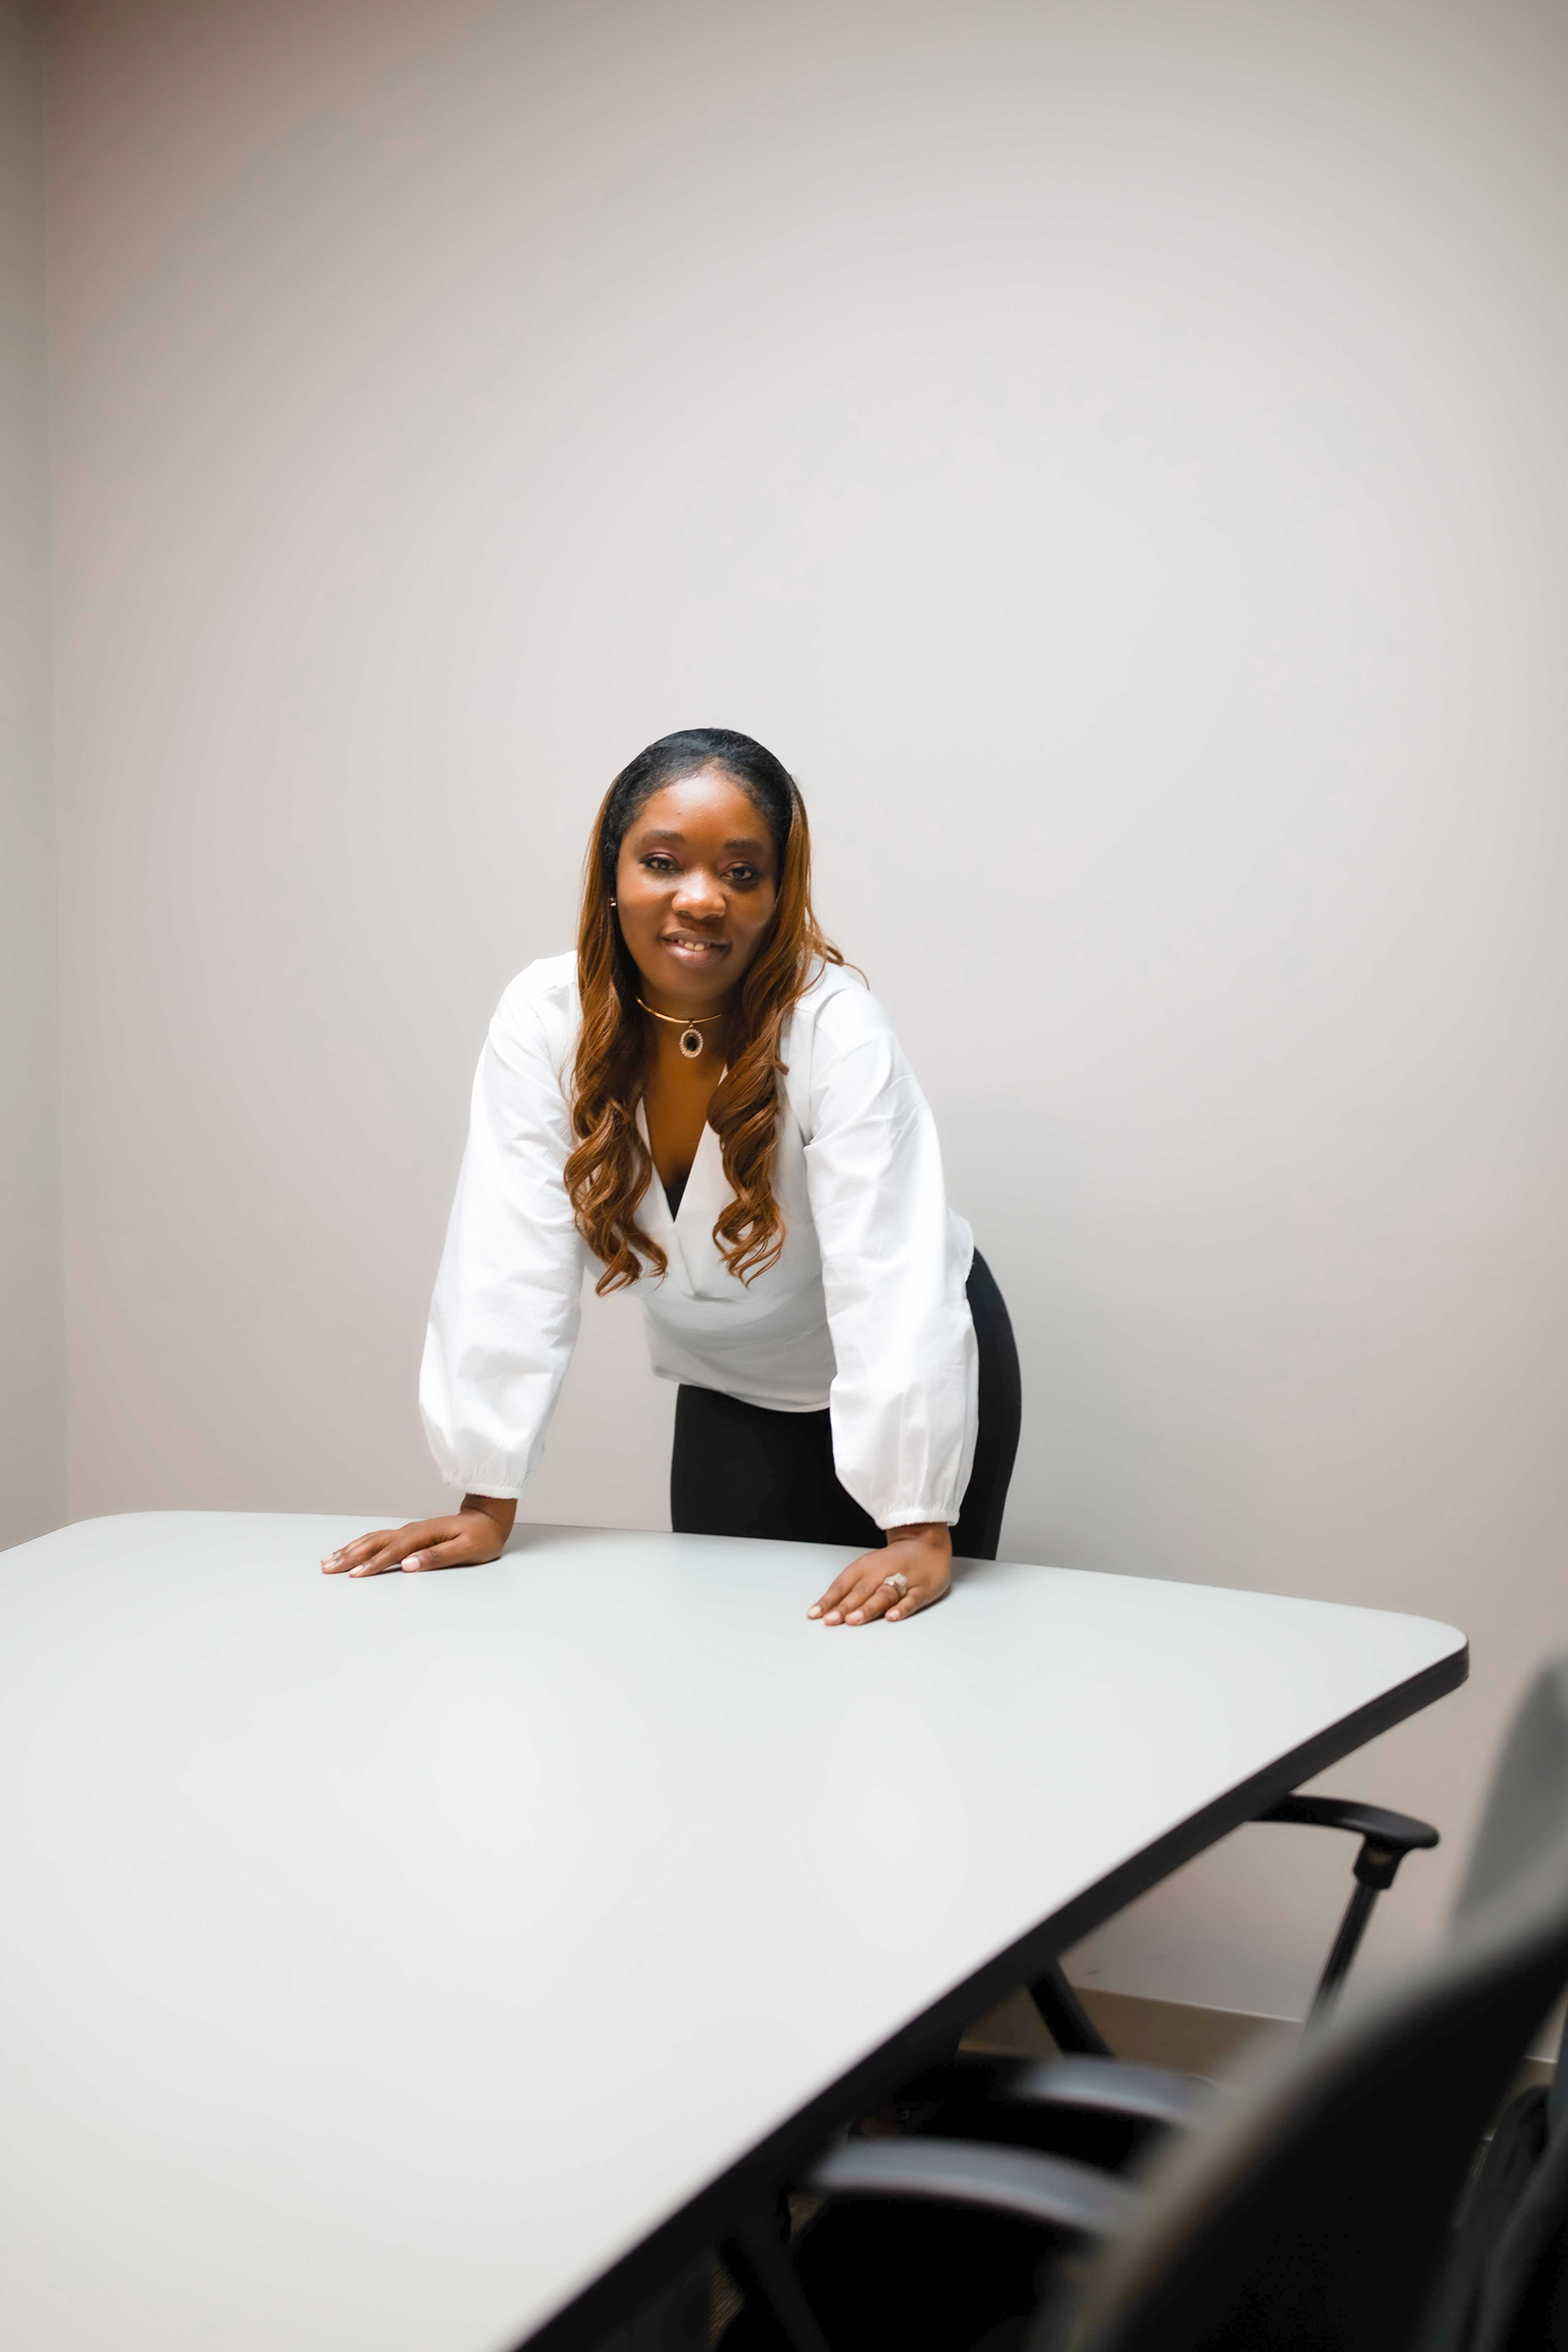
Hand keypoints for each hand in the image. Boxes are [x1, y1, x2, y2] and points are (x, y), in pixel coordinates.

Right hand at [321, 1495, 516, 1577]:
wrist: (489, 1518)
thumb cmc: (481, 1536)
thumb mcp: (466, 1550)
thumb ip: (437, 1557)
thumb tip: (408, 1565)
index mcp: (424, 1535)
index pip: (393, 1552)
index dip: (373, 1564)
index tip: (354, 1575)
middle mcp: (412, 1531)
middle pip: (374, 1543)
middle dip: (349, 1556)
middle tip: (326, 1568)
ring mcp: (409, 1532)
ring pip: (373, 1539)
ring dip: (350, 1550)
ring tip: (328, 1560)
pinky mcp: (410, 1535)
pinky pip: (379, 1540)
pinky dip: (361, 1545)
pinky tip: (350, 1551)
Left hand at [807, 1522, 952, 1626]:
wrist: (927, 1543)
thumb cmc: (892, 1561)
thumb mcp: (868, 1568)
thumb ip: (850, 1589)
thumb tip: (827, 1609)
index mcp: (865, 1567)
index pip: (843, 1585)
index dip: (828, 1600)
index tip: (815, 1614)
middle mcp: (881, 1572)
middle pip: (860, 1592)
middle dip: (844, 1607)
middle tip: (830, 1620)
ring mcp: (903, 1580)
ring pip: (883, 1595)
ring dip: (867, 1608)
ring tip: (853, 1620)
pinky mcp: (923, 1589)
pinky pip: (912, 1599)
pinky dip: (902, 1608)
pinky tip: (891, 1616)